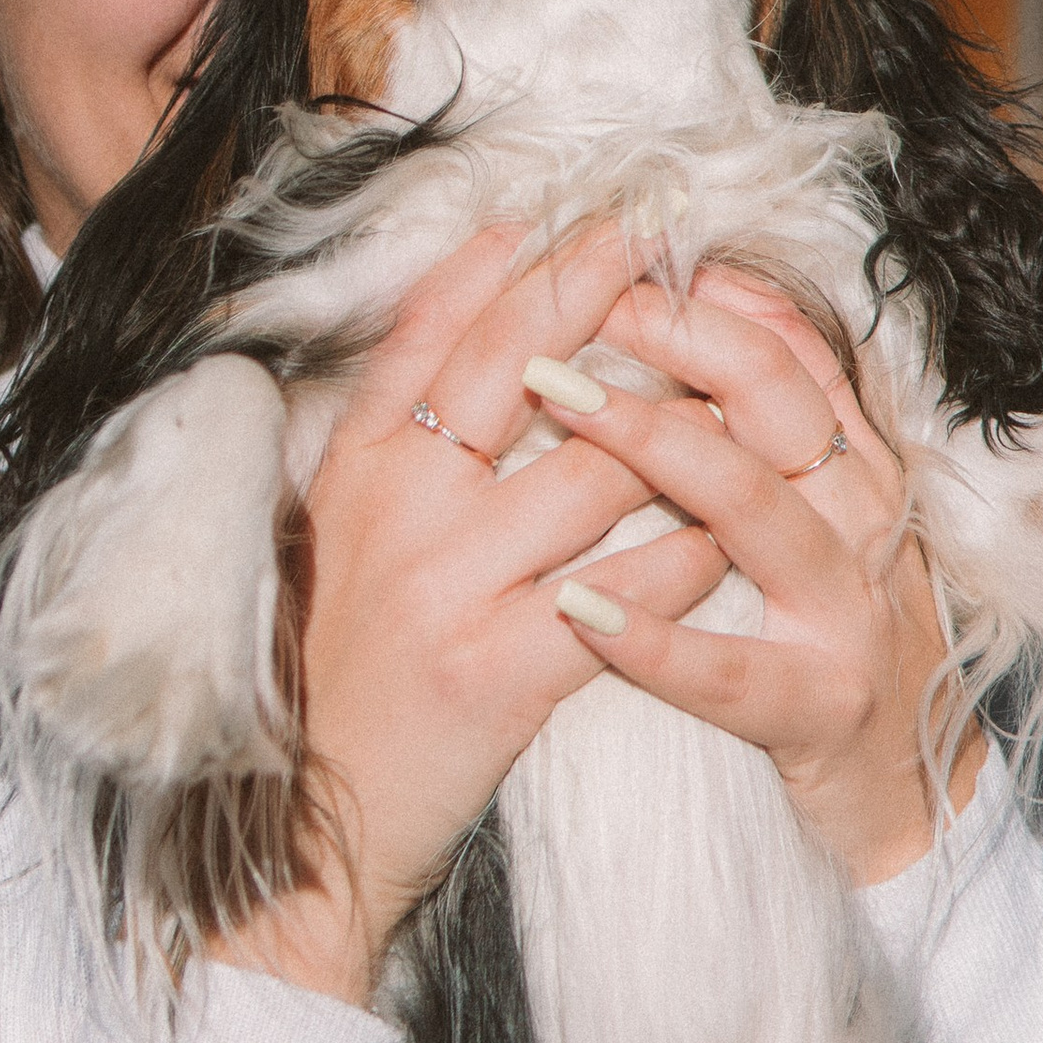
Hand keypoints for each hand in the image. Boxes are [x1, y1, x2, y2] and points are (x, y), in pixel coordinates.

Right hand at [217, 222, 725, 1005]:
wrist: (307, 830)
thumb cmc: (338, 675)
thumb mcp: (341, 537)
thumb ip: (396, 445)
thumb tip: (463, 331)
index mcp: (354, 472)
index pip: (431, 337)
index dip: (497, 267)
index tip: (553, 212)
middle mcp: (400, 512)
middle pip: (514, 369)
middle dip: (594, 291)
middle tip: (655, 241)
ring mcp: (450, 588)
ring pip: (593, 472)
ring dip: (678, 426)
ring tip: (735, 386)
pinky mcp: (500, 672)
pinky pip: (621, 591)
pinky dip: (684, 555)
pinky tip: (728, 529)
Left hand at [538, 270, 982, 886]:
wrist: (910, 802)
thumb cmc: (833, 638)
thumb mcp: (820, 515)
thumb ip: (770, 423)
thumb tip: (708, 296)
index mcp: (857, 465)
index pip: (790, 347)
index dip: (702, 295)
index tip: (618, 254)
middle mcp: (863, 520)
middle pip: (776, 398)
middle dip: (674, 337)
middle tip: (574, 301)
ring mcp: (849, 612)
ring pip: (755, 507)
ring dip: (654, 443)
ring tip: (560, 399)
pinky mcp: (824, 707)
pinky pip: (733, 670)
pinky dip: (657, 639)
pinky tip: (580, 608)